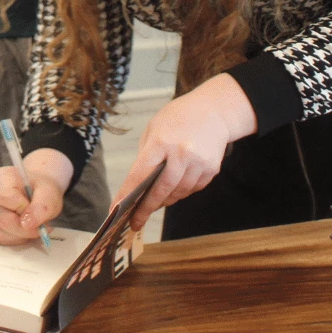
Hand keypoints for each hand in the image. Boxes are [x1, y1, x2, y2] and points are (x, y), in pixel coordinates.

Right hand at [0, 148, 73, 245]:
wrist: (36, 192)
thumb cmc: (40, 188)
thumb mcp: (49, 193)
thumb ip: (41, 206)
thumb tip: (27, 224)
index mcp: (3, 177)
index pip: (5, 198)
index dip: (22, 210)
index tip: (37, 213)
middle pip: (1, 219)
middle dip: (24, 228)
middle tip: (40, 226)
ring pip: (0, 233)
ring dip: (20, 236)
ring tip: (33, 227)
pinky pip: (0, 239)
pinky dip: (16, 239)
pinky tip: (25, 231)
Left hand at [113, 73, 257, 231]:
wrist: (214, 111)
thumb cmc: (178, 117)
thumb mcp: (154, 128)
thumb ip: (145, 154)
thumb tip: (137, 184)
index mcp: (161, 141)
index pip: (140, 174)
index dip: (127, 194)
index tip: (117, 210)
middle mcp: (181, 154)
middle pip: (161, 190)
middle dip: (146, 208)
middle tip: (135, 221)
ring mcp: (199, 163)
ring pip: (178, 193)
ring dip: (164, 200)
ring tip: (153, 203)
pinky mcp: (211, 170)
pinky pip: (192, 189)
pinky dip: (181, 192)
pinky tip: (174, 188)